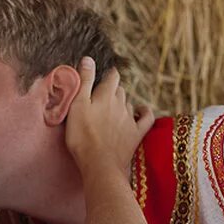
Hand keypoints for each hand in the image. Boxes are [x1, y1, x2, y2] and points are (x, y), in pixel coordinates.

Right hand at [65, 57, 154, 176]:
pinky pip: (146, 118)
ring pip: (128, 104)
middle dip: (112, 89)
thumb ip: (85, 81)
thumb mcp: (77, 106)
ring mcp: (130, 119)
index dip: (108, 73)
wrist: (100, 164)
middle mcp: (121, 103)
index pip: (112, 76)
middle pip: (119, 90)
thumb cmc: (83, 136)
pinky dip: (144, 112)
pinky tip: (141, 111)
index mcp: (106, 95)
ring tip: (111, 108)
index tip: (103, 74)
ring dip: (121, 103)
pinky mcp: (136, 134)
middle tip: (100, 96)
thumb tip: (89, 59)